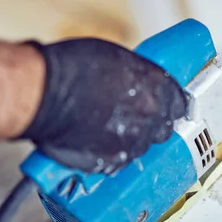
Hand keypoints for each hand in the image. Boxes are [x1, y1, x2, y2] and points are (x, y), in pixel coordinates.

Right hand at [19, 38, 186, 173]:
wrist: (42, 94)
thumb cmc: (71, 68)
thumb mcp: (117, 60)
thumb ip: (137, 77)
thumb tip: (139, 85)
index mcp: (157, 89)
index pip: (179, 104)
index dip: (170, 105)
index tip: (165, 106)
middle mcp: (150, 119)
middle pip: (163, 129)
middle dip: (152, 124)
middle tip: (134, 117)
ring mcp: (132, 144)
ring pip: (141, 147)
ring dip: (131, 140)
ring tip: (109, 129)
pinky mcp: (111, 162)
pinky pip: (119, 160)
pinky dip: (111, 153)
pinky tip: (97, 141)